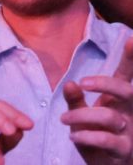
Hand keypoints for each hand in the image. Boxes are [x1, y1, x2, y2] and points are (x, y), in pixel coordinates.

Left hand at [62, 37, 132, 163]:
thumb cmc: (94, 137)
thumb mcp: (81, 116)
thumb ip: (75, 100)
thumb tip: (70, 83)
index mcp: (118, 101)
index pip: (126, 76)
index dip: (130, 58)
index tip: (131, 38)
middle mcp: (129, 113)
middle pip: (127, 91)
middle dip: (105, 84)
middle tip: (82, 83)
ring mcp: (130, 132)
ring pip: (110, 117)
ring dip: (82, 116)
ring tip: (64, 119)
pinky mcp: (124, 151)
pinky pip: (108, 140)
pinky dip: (87, 136)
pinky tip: (74, 136)